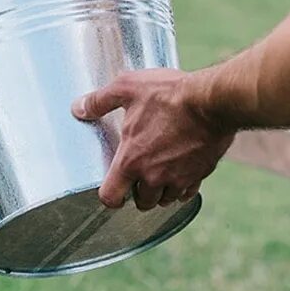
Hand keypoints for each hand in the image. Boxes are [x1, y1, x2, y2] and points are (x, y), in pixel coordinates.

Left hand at [73, 68, 235, 210]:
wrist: (212, 102)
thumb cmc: (169, 94)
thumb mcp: (127, 88)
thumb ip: (100, 101)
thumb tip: (77, 108)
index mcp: (131, 160)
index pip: (112, 197)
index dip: (111, 196)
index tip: (115, 187)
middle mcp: (154, 176)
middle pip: (142, 202)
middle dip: (139, 192)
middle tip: (140, 173)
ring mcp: (179, 178)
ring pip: (165, 199)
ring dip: (161, 190)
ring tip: (160, 171)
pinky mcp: (200, 175)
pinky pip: (187, 192)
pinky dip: (183, 186)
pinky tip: (181, 170)